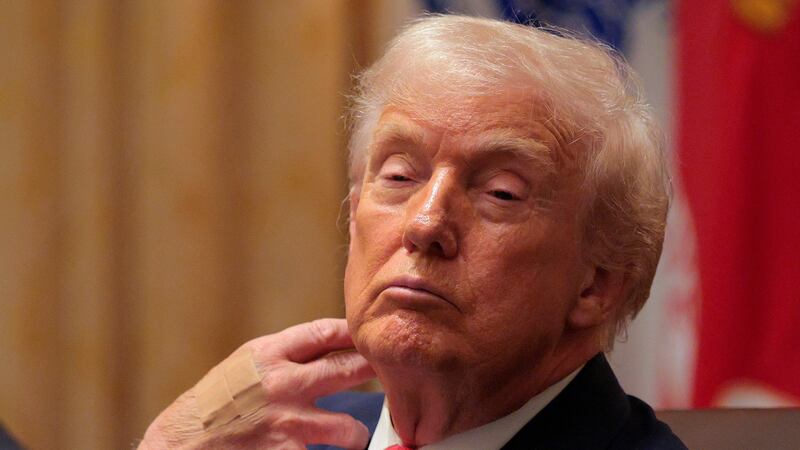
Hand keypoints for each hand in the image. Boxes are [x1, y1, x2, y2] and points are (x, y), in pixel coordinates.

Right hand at [138, 318, 375, 448]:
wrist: (181, 446)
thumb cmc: (215, 404)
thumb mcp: (245, 365)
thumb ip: (285, 355)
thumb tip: (332, 347)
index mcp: (269, 354)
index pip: (326, 333)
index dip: (355, 334)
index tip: (371, 337)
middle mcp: (282, 383)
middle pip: (349, 369)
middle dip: (374, 372)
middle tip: (390, 374)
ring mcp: (287, 423)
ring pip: (350, 428)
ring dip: (354, 433)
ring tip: (350, 434)